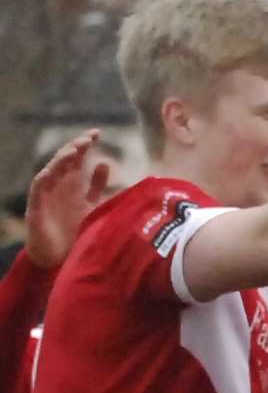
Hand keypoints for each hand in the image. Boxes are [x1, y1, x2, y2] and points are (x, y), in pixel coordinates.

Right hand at [25, 130, 113, 267]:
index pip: (78, 158)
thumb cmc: (76, 232)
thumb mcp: (92, 207)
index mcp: (74, 184)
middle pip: (65, 160)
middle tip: (89, 138)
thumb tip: (105, 163)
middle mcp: (60, 185)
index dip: (85, 144)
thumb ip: (98, 187)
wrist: (60, 259)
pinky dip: (44, 178)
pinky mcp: (37, 207)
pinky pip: (38, 189)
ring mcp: (47, 194)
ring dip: (61, 160)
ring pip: (51, 170)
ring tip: (74, 150)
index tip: (97, 132)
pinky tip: (51, 171)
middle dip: (76, 147)